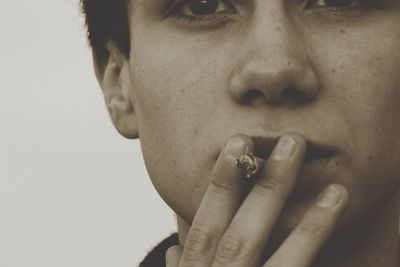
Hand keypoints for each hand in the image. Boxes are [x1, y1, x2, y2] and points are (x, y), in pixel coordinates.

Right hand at [166, 133, 348, 266]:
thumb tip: (174, 248)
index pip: (204, 226)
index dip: (221, 183)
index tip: (238, 143)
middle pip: (240, 234)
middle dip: (266, 188)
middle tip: (292, 144)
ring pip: (276, 258)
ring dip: (308, 223)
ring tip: (335, 189)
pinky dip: (314, 245)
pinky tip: (336, 215)